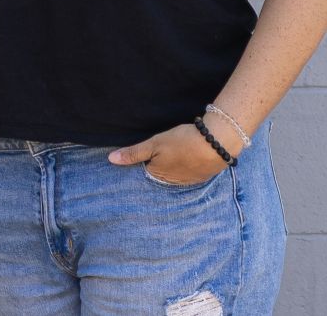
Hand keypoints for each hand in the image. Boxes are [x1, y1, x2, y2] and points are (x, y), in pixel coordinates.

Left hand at [107, 123, 225, 186]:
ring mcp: (188, 181)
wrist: (216, 143)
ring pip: (175, 174)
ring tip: (173, 155)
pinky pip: (189, 173)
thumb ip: (133, 153)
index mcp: (158, 176)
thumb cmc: (182, 142)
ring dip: (173, 167)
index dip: (142, 163)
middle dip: (157, 167)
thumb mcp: (154, 144)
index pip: (144, 172)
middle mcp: (172, 183)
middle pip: (160, 175)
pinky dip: (186, 166)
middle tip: (158, 155)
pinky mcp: (201, 176)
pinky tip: (187, 157)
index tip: (140, 158)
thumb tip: (111, 160)